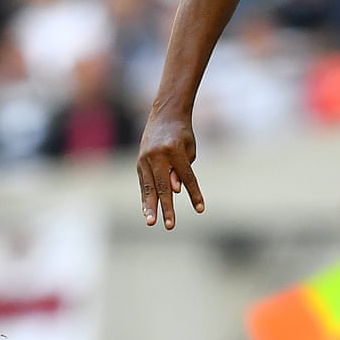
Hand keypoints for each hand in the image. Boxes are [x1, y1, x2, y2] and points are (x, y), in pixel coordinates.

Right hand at [136, 109, 203, 229]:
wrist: (165, 115)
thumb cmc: (183, 134)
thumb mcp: (189, 150)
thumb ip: (182, 172)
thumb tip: (174, 191)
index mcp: (174, 150)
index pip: (186, 177)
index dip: (194, 193)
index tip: (200, 209)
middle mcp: (157, 155)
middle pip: (164, 186)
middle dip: (167, 207)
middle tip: (170, 225)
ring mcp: (145, 158)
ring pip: (149, 186)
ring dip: (150, 206)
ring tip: (151, 222)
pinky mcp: (139, 161)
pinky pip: (143, 182)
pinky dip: (145, 196)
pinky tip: (147, 211)